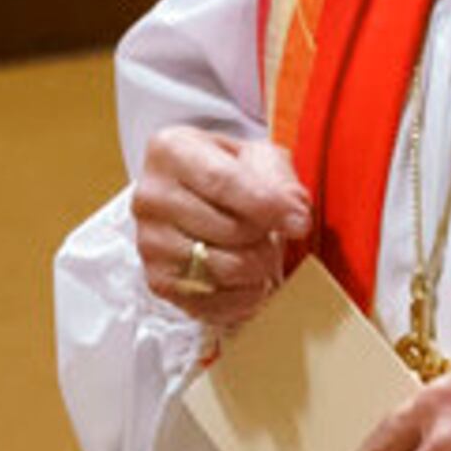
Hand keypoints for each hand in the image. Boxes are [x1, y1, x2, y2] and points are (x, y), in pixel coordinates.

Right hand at [134, 125, 310, 331]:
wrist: (192, 201)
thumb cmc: (227, 175)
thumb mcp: (257, 157)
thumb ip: (280, 178)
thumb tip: (295, 216)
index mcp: (170, 151)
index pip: (223, 182)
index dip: (267, 206)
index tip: (300, 223)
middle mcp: (151, 196)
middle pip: (229, 230)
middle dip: (266, 237)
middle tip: (270, 232)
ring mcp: (150, 242)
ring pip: (226, 268)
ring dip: (259, 267)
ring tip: (259, 252)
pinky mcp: (158, 280)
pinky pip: (217, 300)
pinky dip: (245, 295)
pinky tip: (247, 277)